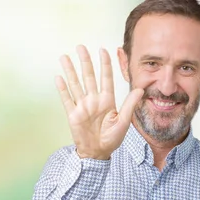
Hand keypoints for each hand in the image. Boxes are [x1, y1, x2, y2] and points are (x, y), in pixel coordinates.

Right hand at [55, 45, 142, 159]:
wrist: (98, 152)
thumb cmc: (112, 138)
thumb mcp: (123, 121)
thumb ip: (129, 104)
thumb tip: (140, 90)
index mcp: (107, 100)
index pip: (105, 78)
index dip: (104, 64)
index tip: (103, 50)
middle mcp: (94, 100)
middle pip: (88, 77)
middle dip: (85, 62)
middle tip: (81, 46)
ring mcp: (82, 106)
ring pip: (75, 84)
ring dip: (70, 71)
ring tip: (65, 57)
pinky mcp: (73, 114)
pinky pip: (67, 99)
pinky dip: (63, 89)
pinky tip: (59, 78)